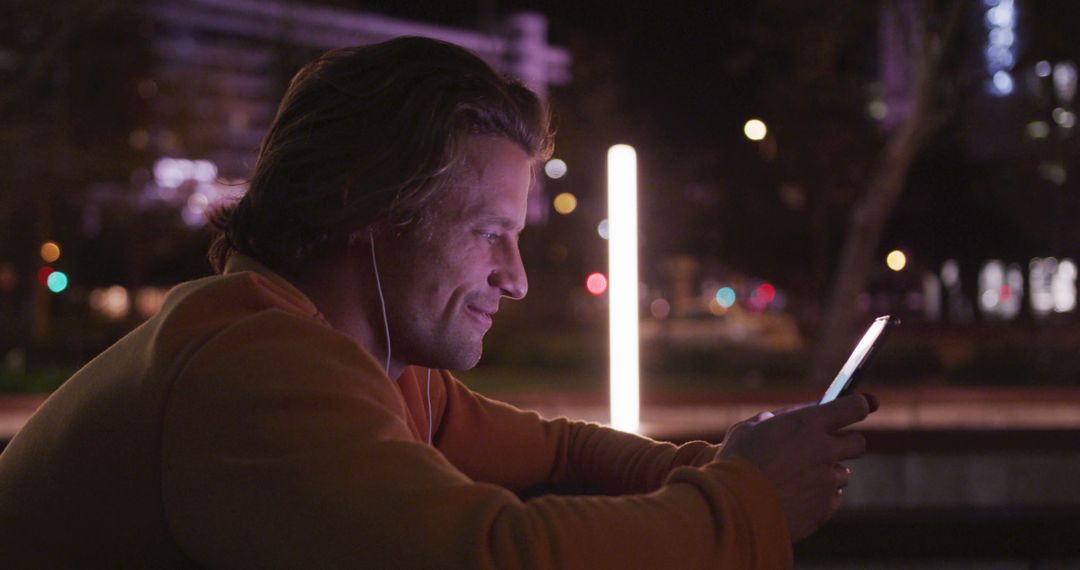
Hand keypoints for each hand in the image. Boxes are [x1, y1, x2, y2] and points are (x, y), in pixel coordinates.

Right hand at [717, 393, 875, 541]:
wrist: (734, 509)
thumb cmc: (735, 463)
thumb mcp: (747, 429)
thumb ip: (772, 421)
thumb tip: (783, 418)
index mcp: (807, 424)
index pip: (854, 407)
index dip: (857, 406)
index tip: (855, 408)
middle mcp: (824, 451)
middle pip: (857, 443)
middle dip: (844, 443)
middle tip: (823, 447)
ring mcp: (827, 481)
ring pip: (842, 473)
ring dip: (826, 473)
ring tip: (796, 479)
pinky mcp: (824, 508)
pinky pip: (831, 499)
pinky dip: (818, 497)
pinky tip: (794, 497)